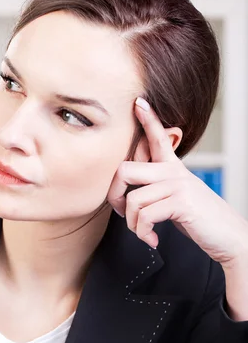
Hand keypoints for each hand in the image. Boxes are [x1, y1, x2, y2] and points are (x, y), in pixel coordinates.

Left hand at [108, 98, 247, 267]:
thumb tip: (128, 194)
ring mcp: (178, 185)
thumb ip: (157, 189)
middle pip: (125, 171)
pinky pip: (145, 216)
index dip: (147, 120)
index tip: (138, 103)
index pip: (158, 138)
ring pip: (133, 200)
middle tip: (122, 214)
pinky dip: (143, 233)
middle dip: (114, 197)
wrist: (228, 236)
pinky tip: (152, 239)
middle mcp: (174, 172)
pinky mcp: (181, 202)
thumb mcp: (177, 198)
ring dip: (133, 224)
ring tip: (144, 233)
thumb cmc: (199, 220)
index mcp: (173, 168)